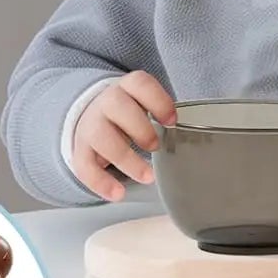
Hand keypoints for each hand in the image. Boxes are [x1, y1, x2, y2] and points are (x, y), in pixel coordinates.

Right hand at [72, 71, 176, 200]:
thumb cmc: (129, 114)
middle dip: (140, 127)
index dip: (157, 100)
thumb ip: (164, 117)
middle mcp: (106, 103)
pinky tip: (118, 194)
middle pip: (117, 105)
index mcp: (127, 89)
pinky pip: (85, 166)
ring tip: (148, 176)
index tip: (172, 120)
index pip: (139, 83)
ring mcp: (90, 125)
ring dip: (126, 159)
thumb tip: (196, 137)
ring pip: (101, 137)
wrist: (91, 117)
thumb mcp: (145, 107)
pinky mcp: (80, 150)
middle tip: (156, 146)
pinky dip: (101, 182)